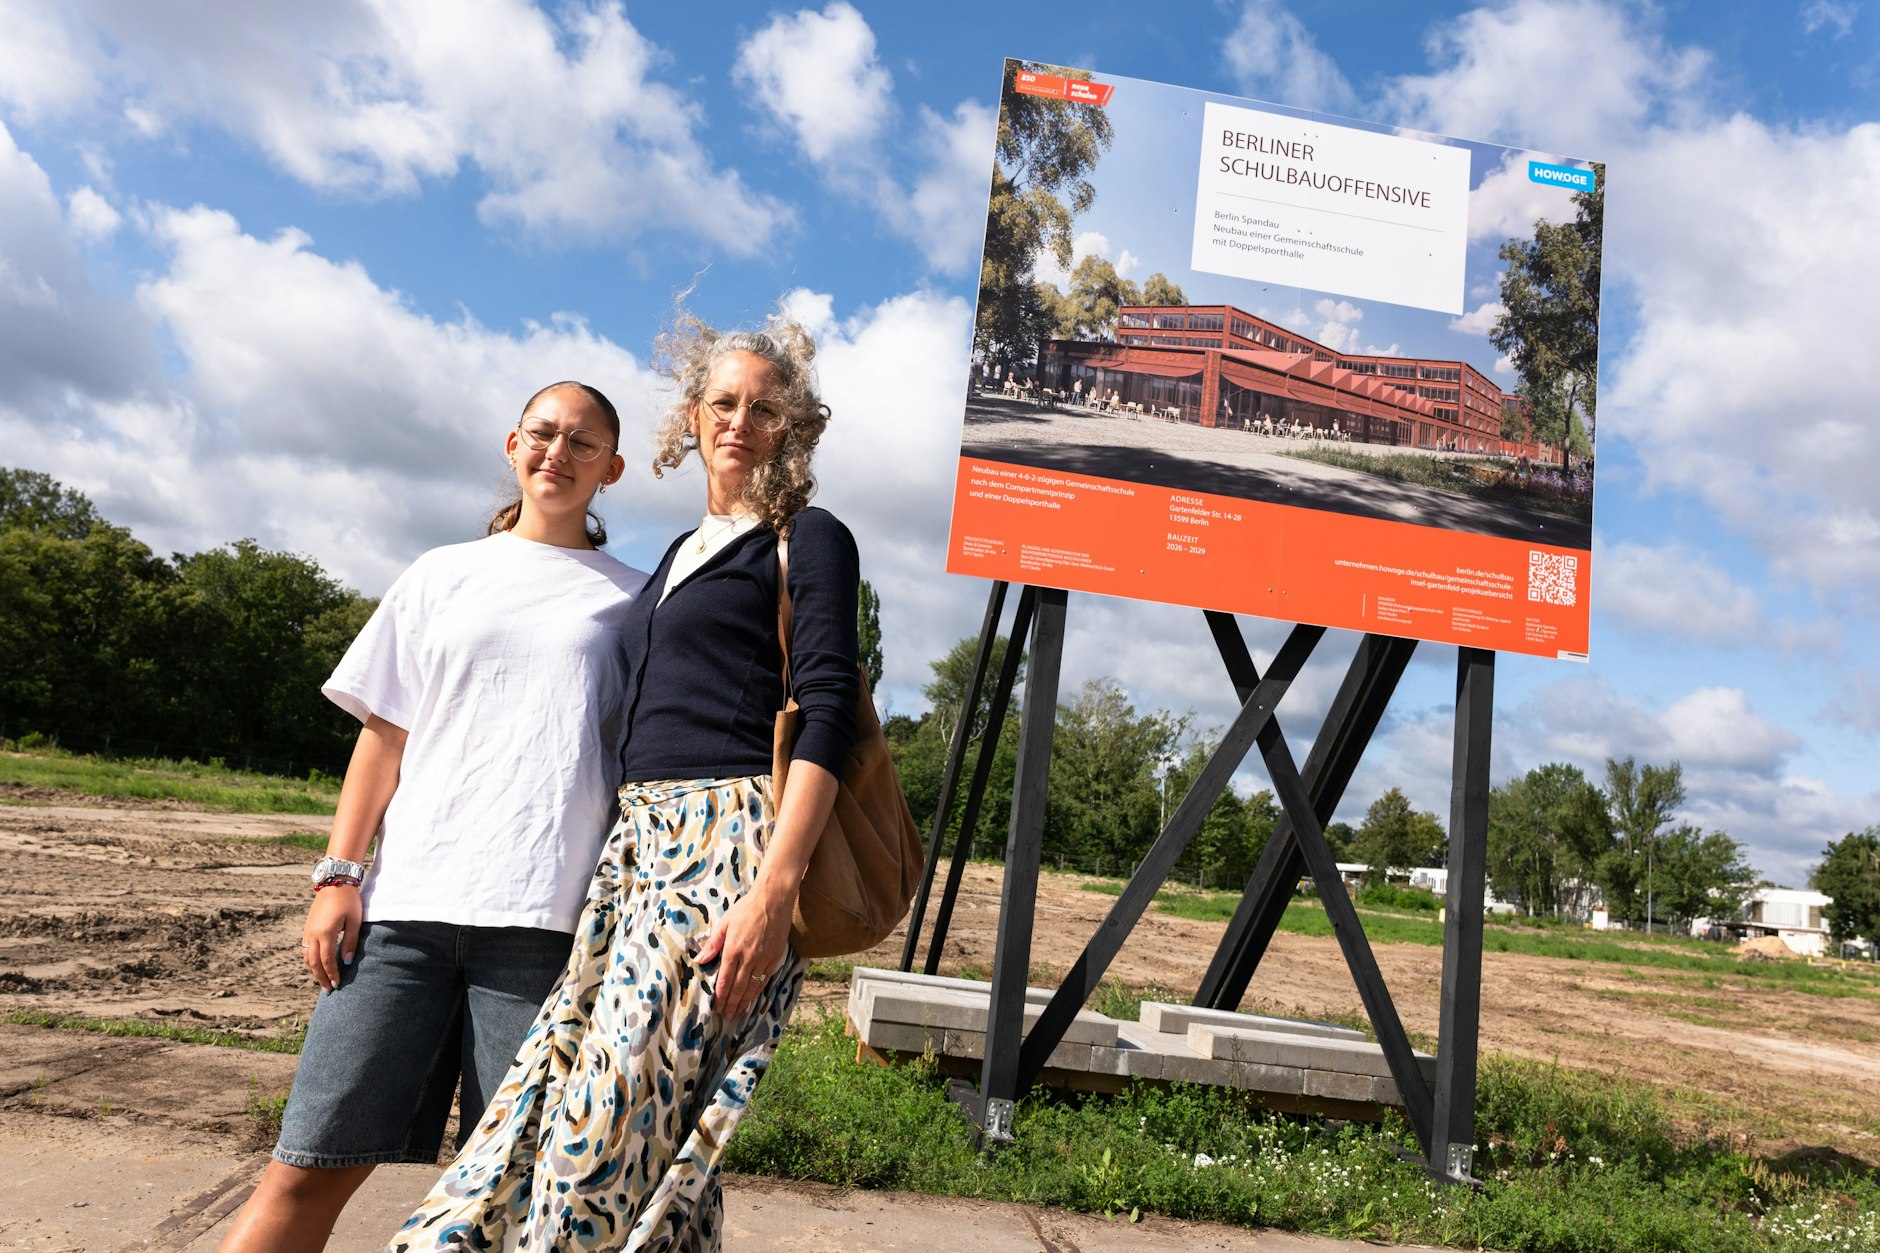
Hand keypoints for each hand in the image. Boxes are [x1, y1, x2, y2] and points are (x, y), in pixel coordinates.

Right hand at [302, 886, 360, 992]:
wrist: (335, 882)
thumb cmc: (349, 901)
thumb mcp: (354, 922)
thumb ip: (351, 943)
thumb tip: (346, 962)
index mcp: (325, 933)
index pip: (327, 961)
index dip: (332, 974)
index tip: (337, 986)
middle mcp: (313, 934)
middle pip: (314, 962)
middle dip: (321, 977)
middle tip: (327, 990)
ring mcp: (308, 930)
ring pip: (307, 957)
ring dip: (314, 971)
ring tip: (321, 981)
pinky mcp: (307, 927)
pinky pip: (305, 948)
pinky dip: (310, 960)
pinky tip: (316, 965)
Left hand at [695, 883, 792, 1019]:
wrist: (773, 900)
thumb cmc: (746, 909)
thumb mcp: (725, 923)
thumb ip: (713, 944)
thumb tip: (700, 960)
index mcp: (733, 949)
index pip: (725, 979)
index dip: (720, 996)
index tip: (716, 1007)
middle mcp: (748, 957)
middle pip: (738, 987)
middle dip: (731, 1003)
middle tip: (726, 1016)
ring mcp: (763, 958)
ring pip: (752, 986)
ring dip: (744, 1001)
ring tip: (737, 1012)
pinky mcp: (775, 957)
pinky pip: (765, 979)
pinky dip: (758, 991)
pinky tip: (753, 998)